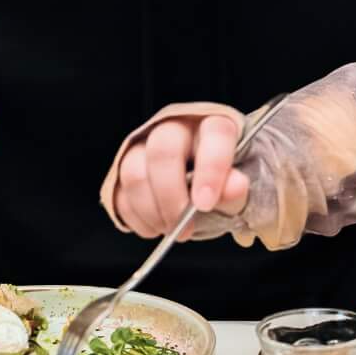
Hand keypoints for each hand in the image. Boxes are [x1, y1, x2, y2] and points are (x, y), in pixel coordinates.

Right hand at [110, 107, 249, 237]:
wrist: (198, 194)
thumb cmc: (220, 185)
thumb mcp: (235, 190)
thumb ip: (235, 189)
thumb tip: (235, 186)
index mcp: (212, 125)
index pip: (214, 134)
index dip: (210, 168)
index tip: (205, 203)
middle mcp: (176, 127)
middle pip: (163, 150)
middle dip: (170, 196)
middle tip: (181, 227)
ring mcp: (145, 145)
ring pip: (134, 172)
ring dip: (150, 210)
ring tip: (169, 229)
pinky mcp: (123, 167)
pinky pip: (120, 192)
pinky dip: (135, 218)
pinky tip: (154, 227)